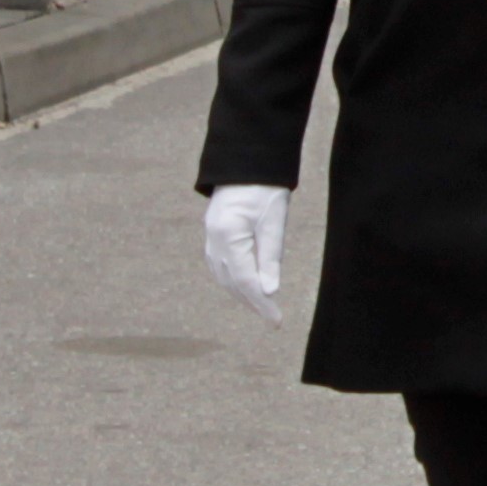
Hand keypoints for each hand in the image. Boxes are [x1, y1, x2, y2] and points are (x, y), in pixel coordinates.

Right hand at [202, 184, 289, 324]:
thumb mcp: (274, 222)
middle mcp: (214, 241)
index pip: (245, 281)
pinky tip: (246, 287)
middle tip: (273, 319)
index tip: (276, 322)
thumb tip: (270, 292)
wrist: (246, 163)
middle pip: (232, 282)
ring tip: (263, 308)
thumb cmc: (265, 189)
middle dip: (253, 302)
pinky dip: (234, 280)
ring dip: (242, 294)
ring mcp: (210, 239)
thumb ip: (271, 258)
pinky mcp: (213, 235)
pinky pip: (221, 266)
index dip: (261, 304)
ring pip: (224, 277)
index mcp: (228, 237)